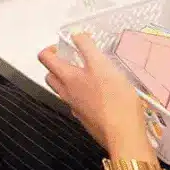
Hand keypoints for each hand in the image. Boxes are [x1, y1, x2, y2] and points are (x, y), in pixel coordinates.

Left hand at [39, 33, 149, 157]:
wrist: (124, 134)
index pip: (45, 58)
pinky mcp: (87, 119)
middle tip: (75, 59)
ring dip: (70, 80)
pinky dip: (83, 95)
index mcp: (67, 78)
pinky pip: (77, 103)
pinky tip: (100, 94)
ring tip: (90, 75)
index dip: (51, 48)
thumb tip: (76, 34)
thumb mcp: (102, 65)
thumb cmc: (114, 100)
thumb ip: (87, 48)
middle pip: (51, 76)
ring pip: (64, 90)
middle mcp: (66, 93)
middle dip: (58, 65)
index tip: (65, 45)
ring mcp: (75, 108)